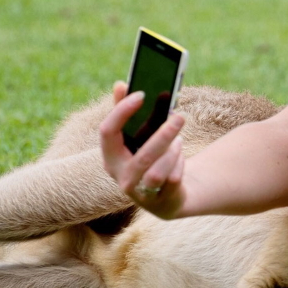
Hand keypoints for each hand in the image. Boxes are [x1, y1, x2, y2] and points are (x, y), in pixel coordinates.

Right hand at [99, 81, 187, 218]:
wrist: (169, 193)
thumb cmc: (149, 156)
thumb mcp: (138, 134)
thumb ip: (126, 110)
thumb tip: (120, 84)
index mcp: (110, 156)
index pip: (107, 132)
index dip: (122, 111)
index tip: (141, 94)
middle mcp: (121, 177)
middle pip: (141, 156)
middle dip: (163, 135)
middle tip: (179, 116)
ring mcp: (139, 193)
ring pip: (158, 172)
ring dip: (173, 152)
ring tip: (178, 140)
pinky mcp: (160, 203)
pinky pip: (173, 179)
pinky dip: (180, 164)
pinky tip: (179, 158)